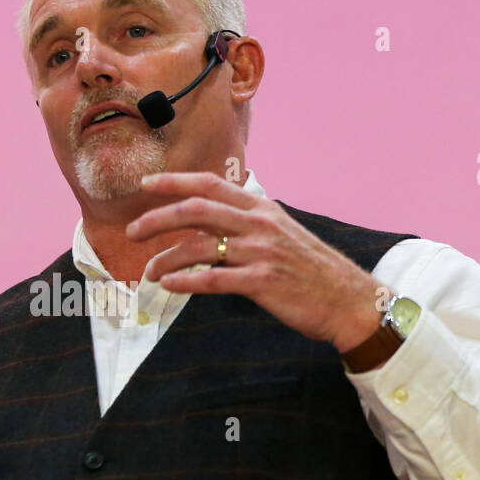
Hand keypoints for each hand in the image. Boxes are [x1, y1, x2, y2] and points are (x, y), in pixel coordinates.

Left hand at [126, 172, 385, 352]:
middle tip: (132, 232)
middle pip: (196, 210)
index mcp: (260, 207)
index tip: (145, 184)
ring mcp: (261, 252)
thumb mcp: (280, 231)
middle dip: (157, 218)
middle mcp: (258, 223)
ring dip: (166, 259)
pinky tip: (169, 285)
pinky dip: (186, 282)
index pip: (210, 184)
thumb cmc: (309, 268)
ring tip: (150, 273)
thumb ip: (245, 221)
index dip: (174, 181)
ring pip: (199, 247)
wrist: (347, 298)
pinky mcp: (262, 281)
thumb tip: (207, 218)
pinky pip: (213, 279)